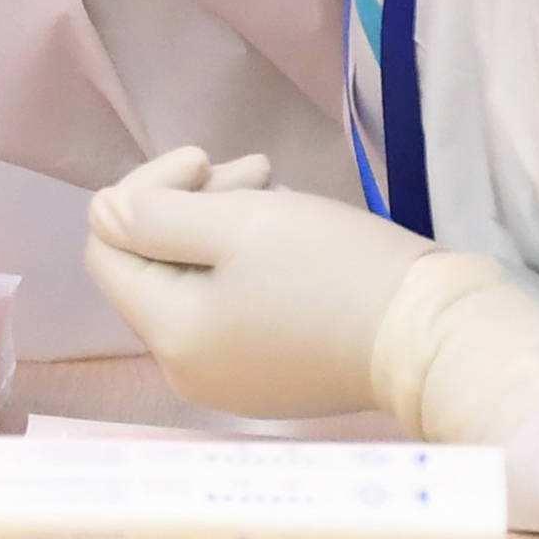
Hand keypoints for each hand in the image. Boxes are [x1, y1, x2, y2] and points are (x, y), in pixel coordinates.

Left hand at [79, 146, 435, 423]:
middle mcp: (188, 369)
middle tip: (257, 169)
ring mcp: (232, 378)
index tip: (206, 160)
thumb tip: (106, 214)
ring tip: (282, 196)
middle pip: (153, 262)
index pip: (107, 244)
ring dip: (226, 225)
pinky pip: (233, 305)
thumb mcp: (238, 224)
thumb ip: (154, 215)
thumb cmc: (334, 273)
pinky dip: (250, 263)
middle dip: (192, 204)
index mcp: (170, 336)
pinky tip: (294, 237)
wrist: (433, 338)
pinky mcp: (272, 374)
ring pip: (195, 278)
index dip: (143, 189)